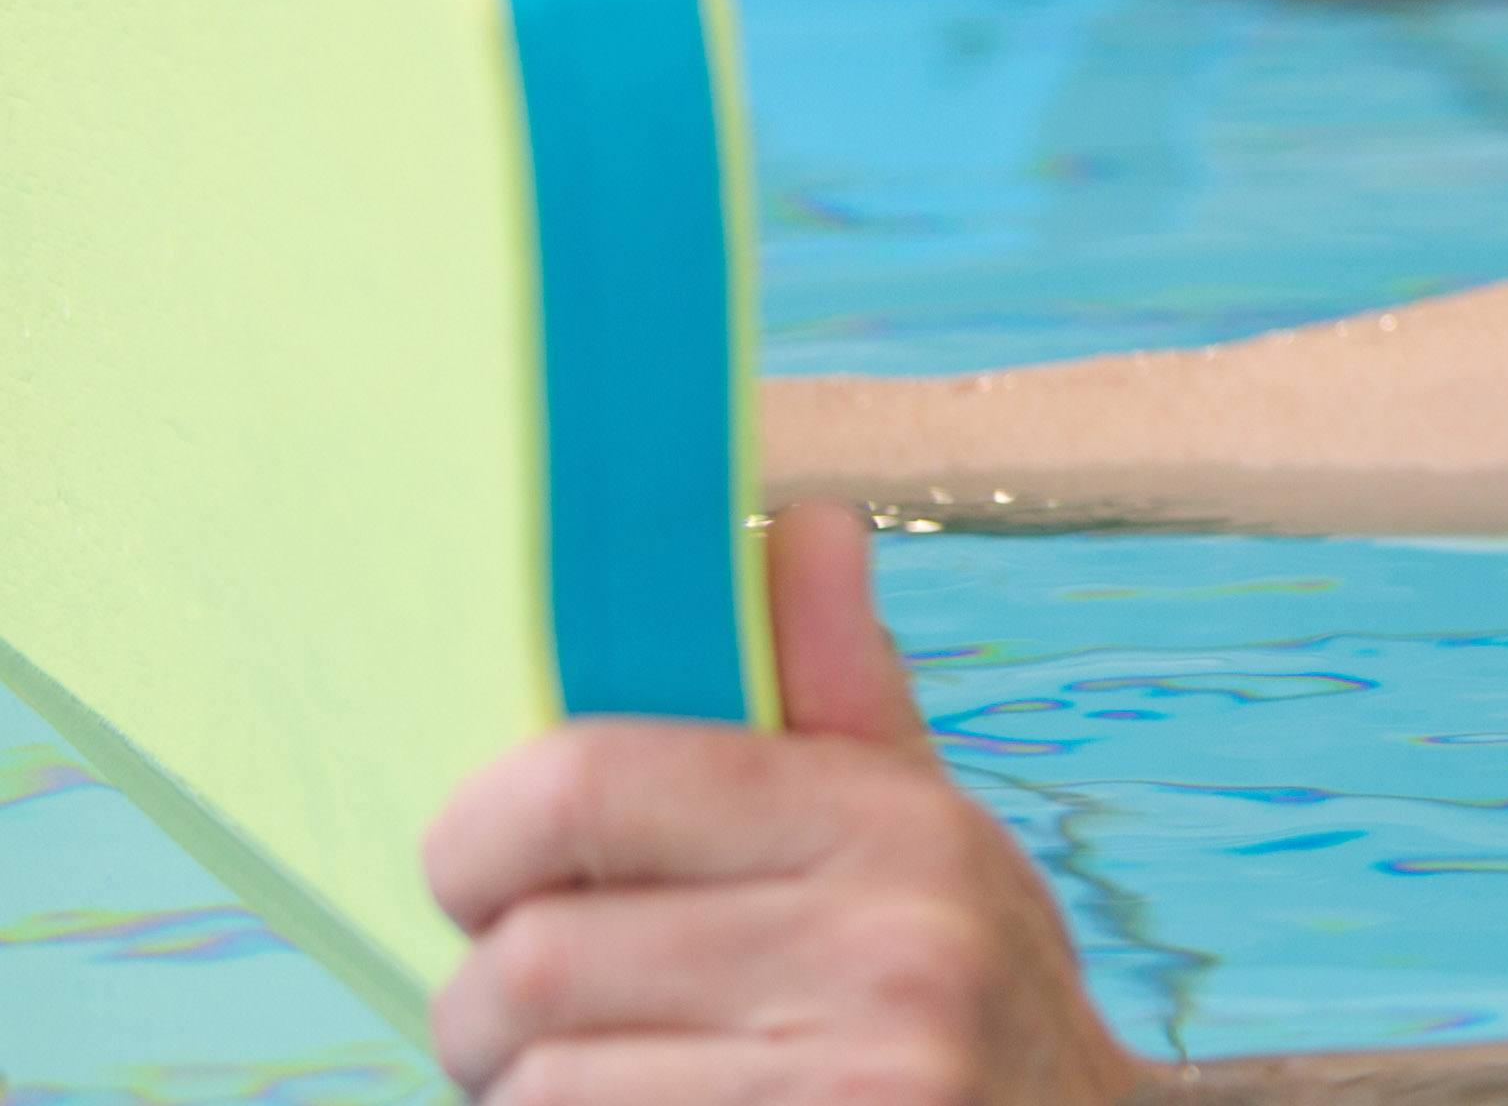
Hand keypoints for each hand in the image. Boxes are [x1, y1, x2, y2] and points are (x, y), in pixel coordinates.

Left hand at [428, 503, 1150, 1104]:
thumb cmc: (971, 996)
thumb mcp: (934, 838)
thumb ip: (841, 694)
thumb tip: (806, 521)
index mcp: (897, 826)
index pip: (581, 788)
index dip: (474, 834)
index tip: (479, 876)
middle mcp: (891, 951)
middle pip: (527, 964)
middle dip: (485, 1010)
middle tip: (525, 1021)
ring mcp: (859, 1085)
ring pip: (532, 1088)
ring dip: (525, 1098)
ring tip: (606, 1084)